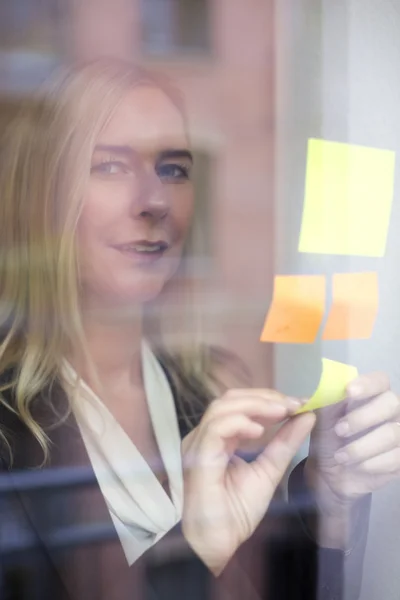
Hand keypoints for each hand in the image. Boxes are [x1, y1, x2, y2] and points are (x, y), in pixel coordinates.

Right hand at [181, 390, 315, 573]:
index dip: (268, 399)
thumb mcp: (269, 470)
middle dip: (263, 397)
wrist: (219, 544)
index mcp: (219, 438)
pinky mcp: (198, 456)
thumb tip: (307, 415)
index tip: (298, 402)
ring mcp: (198, 444)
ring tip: (281, 412)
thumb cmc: (237, 512)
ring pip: (222, 407)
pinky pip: (216, 428)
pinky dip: (239, 423)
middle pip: (230, 399)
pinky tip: (259, 431)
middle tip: (292, 403)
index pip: (239, 405)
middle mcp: (205, 436)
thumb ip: (285, 442)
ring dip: (255, 405)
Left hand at [305, 372, 399, 544]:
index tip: (348, 391)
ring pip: (394, 433)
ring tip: (342, 455)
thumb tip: (311, 391)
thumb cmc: (324, 441)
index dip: (367, 384)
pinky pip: (396, 458)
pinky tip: (355, 467)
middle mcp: (390, 411)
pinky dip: (373, 463)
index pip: (378, 380)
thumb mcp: (319, 420)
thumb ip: (320, 403)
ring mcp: (398, 435)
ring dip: (365, 444)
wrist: (332, 476)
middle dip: (363, 418)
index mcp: (369, 395)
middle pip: (390, 405)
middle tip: (339, 432)